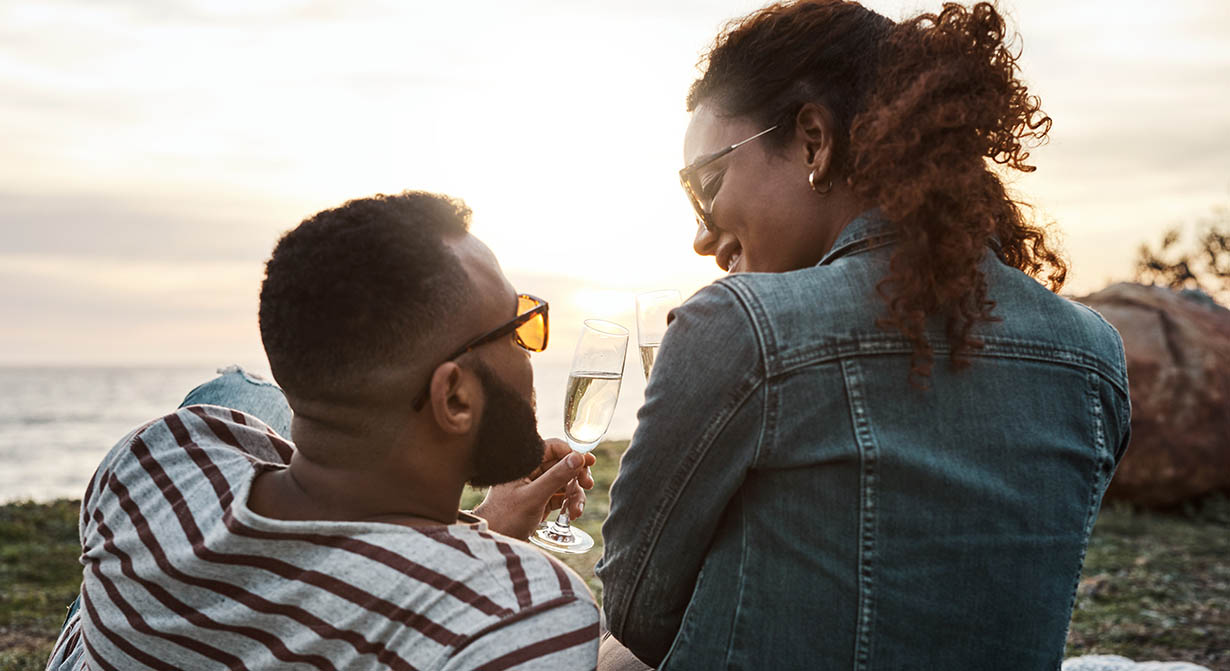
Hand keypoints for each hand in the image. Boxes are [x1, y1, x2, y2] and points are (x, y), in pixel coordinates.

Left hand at [474, 438, 595, 539]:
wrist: (495, 539)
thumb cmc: (506, 517)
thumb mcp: (534, 496)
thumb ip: (556, 476)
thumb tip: (578, 458)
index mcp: (525, 463)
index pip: (554, 448)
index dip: (572, 453)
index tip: (589, 461)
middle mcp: (532, 471)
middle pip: (563, 464)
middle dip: (577, 475)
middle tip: (588, 484)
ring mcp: (537, 486)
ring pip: (565, 481)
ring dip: (575, 494)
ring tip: (576, 511)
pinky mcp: (542, 500)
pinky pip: (562, 496)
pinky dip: (569, 504)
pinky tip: (572, 515)